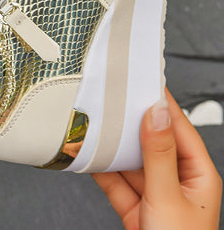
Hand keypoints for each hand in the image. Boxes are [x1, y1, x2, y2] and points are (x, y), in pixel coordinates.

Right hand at [92, 89, 221, 229]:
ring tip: (95, 126)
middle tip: (112, 100)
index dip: (160, 103)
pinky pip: (115, 180)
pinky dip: (101, 169)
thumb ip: (158, 154)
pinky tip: (89, 155)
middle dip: (129, 123)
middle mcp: (176, 181)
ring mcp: (154, 194)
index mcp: (198, 175)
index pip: (177, 128)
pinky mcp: (134, 207)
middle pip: (150, 142)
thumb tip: (155, 113)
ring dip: (112, 147)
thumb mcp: (168, 198)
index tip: (142, 81)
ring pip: (130, 160)